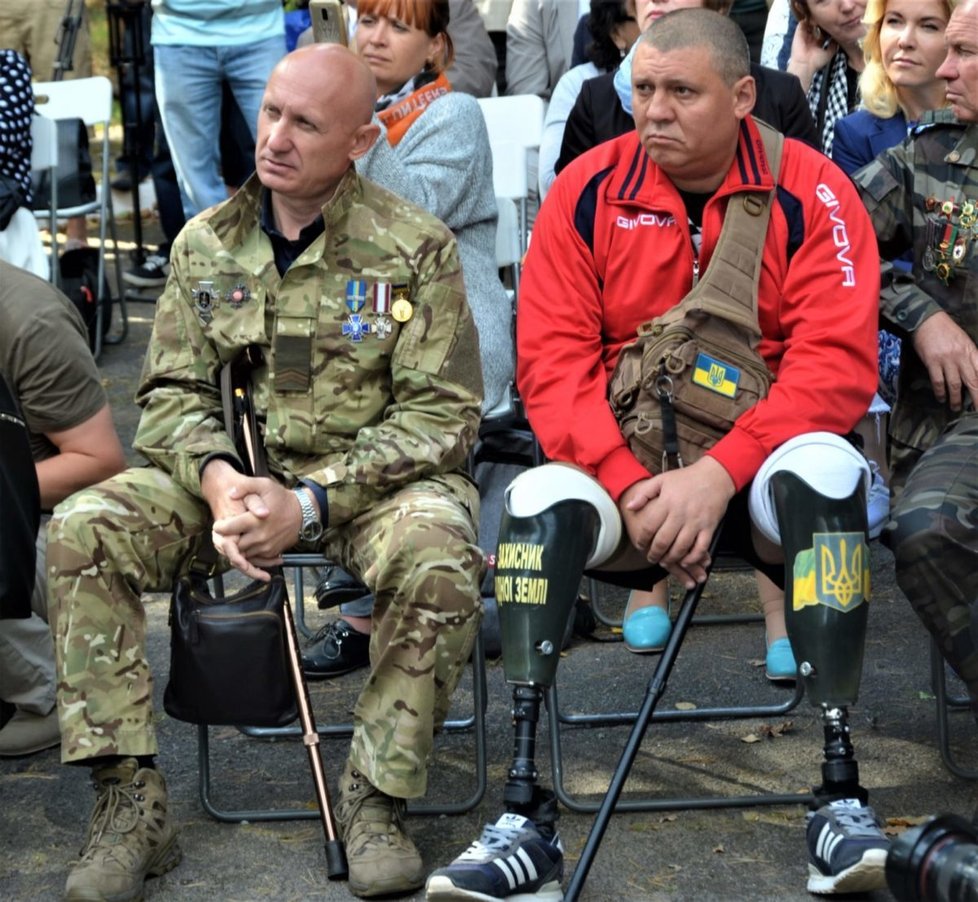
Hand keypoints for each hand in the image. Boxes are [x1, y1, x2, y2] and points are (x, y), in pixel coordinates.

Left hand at [200, 460, 301, 580]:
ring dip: (235, 549)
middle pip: (233, 545)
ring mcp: (266, 547)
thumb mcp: (264, 485)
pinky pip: (254, 559)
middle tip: (222, 535)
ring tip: (233, 539)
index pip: (228, 529)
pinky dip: (247, 554)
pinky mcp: (271, 553)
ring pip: (242, 554)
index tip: (218, 524)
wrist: (303, 514)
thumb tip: (230, 494)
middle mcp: (259, 536)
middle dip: (225, 541)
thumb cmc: (282, 498)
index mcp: (255, 520)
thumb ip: (245, 487)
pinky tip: (245, 544)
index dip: (219, 527)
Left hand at [618, 456, 734, 588]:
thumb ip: (644, 494)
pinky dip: (692, 558)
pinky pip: (700, 548)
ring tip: (665, 562)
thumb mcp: (662, 480)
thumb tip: (629, 507)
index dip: (642, 540)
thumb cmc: (687, 478)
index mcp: (667, 502)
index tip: (640, 545)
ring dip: (671, 559)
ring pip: (681, 548)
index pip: (649, 527)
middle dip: (654, 554)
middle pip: (663, 541)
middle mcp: (680, 514)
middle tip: (651, 558)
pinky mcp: (709, 527)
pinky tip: (685, 561)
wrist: (715, 476)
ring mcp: (696, 522)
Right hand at [786, 23, 835, 92]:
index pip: (822, 33)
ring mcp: (804, 36)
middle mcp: (810, 40)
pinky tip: (814, 17)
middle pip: (816, 27)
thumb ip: (834, 44)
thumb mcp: (829, 53)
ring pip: (809, 24)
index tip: (833, 23)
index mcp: (816, 44)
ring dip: (814, 19)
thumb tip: (838, 36)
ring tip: (821, 14)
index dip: (827, 28)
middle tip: (828, 16)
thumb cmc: (816, 62)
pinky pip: (802, 23)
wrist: (804, 64)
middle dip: (821, 22)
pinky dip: (807, 19)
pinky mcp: (798, 33)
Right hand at [913, 312, 977, 411]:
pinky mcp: (933, 362)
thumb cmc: (946, 330)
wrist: (927, 320)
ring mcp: (947, 360)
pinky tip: (941, 398)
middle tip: (976, 410)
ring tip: (956, 408)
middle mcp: (962, 357)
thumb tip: (973, 375)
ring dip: (956, 399)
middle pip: (973, 382)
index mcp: (972, 351)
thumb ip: (970, 358)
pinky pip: (938, 381)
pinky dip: (940, 392)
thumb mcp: (964, 342)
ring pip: (955, 384)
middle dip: (976, 398)